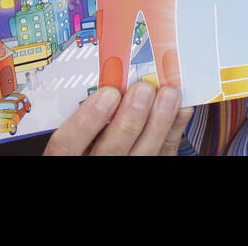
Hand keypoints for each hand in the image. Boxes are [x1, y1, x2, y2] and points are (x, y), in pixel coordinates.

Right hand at [43, 81, 192, 155]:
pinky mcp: (149, 168)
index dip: (86, 120)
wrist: (110, 155)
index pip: (67, 145)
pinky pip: (164, 153)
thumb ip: (85, 112)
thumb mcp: (76, 132)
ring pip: (143, 154)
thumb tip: (108, 79)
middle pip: (110, 151)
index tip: (107, 94)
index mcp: (69, 155)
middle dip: (129, 119)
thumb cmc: (90, 141)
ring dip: (158, 122)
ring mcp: (124, 169)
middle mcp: (95, 165)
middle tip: (143, 90)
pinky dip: (173, 129)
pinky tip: (180, 110)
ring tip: (168, 95)